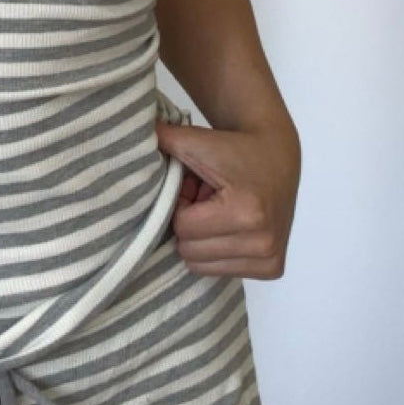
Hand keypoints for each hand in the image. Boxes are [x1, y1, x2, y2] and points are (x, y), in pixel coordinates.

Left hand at [155, 114, 300, 278]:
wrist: (278, 154)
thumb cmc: (233, 147)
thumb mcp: (198, 141)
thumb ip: (164, 139)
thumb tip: (125, 133)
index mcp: (246, 212)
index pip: (183, 228)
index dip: (182, 206)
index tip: (196, 189)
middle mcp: (263, 241)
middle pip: (190, 251)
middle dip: (190, 225)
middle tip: (207, 201)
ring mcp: (270, 258)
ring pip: (201, 265)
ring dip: (202, 240)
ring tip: (219, 214)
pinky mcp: (273, 268)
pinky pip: (221, 271)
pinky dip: (217, 251)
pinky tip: (231, 227)